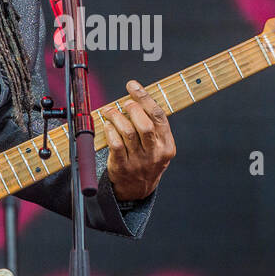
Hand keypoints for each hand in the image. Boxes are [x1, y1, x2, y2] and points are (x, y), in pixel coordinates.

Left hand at [102, 80, 175, 201]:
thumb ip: (152, 124)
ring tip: (110, 111)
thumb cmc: (147, 160)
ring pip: (127, 132)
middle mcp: (154, 154)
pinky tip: (107, 125)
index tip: (133, 86)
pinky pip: (115, 144)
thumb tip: (135, 98)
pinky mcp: (122, 167)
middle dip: (132, 108)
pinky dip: (109, 130)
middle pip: (145, 125)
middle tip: (124, 103)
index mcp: (167, 145)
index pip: (159, 116)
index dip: (145, 97)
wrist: (138, 190)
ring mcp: (138, 162)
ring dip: (116, 117)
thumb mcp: (158, 145)